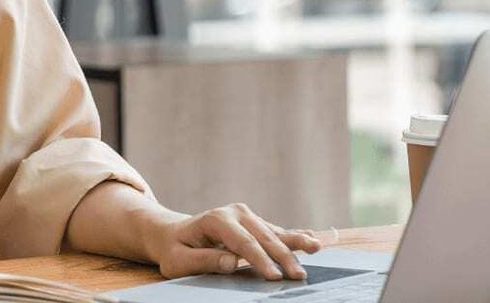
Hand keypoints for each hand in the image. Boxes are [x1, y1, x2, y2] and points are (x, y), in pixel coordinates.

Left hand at [145, 203, 322, 280]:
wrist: (173, 233)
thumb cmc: (175, 250)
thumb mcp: (179, 260)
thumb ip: (204, 260)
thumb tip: (231, 263)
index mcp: (215, 219)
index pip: (243, 243)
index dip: (261, 261)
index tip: (275, 278)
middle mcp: (234, 212)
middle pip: (263, 237)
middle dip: (283, 257)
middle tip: (298, 276)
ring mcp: (246, 215)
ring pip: (274, 232)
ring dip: (295, 244)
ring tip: (316, 247)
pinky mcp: (254, 222)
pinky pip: (276, 231)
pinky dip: (294, 236)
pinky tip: (312, 238)